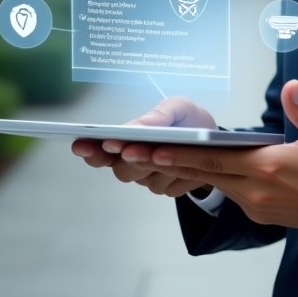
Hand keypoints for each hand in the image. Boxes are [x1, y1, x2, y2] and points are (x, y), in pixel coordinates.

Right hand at [71, 97, 217, 197]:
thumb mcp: (178, 108)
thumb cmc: (188, 119)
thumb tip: (136, 126)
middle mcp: (133, 163)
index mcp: (126, 141)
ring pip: (148, 180)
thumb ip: (158, 115)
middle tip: (129, 149)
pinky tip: (191, 163)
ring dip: (160, 165)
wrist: (215, 139)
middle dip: (129, 159)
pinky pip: (172, 187)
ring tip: (171, 150)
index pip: (99, 152)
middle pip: (122, 171)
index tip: (82, 144)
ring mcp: (151, 178)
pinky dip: (182, 174)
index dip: (91, 150)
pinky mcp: (170, 189)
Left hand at [108, 80, 297, 232]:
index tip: (150, 149)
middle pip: (202, 173)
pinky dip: (201, 179)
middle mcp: (255, 189)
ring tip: (142, 159)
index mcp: (269, 167)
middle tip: (127, 154)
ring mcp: (253, 203)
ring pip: (209, 183)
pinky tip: (182, 168)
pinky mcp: (256, 211)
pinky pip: (224, 191)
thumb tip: (292, 85)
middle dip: (163, 163)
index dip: (181, 154)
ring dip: (177, 171)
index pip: (215, 159)